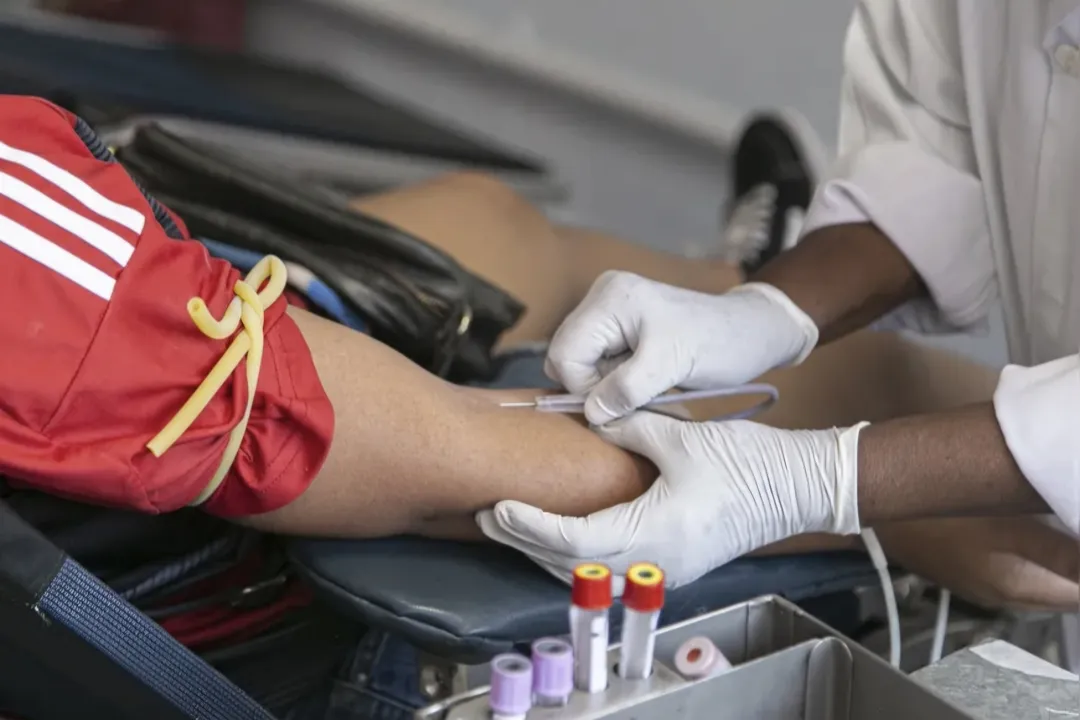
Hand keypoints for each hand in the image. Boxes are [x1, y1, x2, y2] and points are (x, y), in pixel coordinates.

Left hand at [478, 411, 864, 587]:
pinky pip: (610, 571)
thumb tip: (590, 413)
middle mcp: (656, 564)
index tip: (496, 507)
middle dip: (525, 543)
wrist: (797, 487)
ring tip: (512, 526)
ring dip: (547, 553)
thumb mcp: (679, 435)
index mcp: (654, 534)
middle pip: (572, 566)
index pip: (571, 540)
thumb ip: (627, 425)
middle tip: (487, 516)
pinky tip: (558, 534)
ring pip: (589, 574)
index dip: (528, 525)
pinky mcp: (672, 566)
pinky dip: (577, 556)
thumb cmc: (748, 462)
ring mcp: (665, 571)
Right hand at [544, 272, 819, 424]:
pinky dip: (613, 380)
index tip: (620, 405)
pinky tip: (642, 379)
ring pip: (579, 363)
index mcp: (611, 298)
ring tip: (644, 385)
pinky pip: (596, 362)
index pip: (564, 353)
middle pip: (565, 356)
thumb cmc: (720, 342)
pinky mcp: (618, 327)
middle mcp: (603, 298)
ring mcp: (609, 310)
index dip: (584, 388)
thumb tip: (591, 413)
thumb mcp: (673, 367)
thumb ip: (628, 389)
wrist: (750, 333)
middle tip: (634, 395)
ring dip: (605, 385)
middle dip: (593, 385)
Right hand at [876, 517, 1079, 611]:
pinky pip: (1019, 565)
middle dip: (1079, 561)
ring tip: (1067, 518)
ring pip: (1043, 575)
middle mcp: (1005, 595)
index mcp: (1019, 590)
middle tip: (1077, 519)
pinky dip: (1036, 550)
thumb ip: (1062, 551)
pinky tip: (1037, 521)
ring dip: (1061, 555)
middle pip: (1066, 588)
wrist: (874, 501)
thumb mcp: (1008, 529)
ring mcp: (985, 580)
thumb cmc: (941, 514)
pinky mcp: (970, 564)